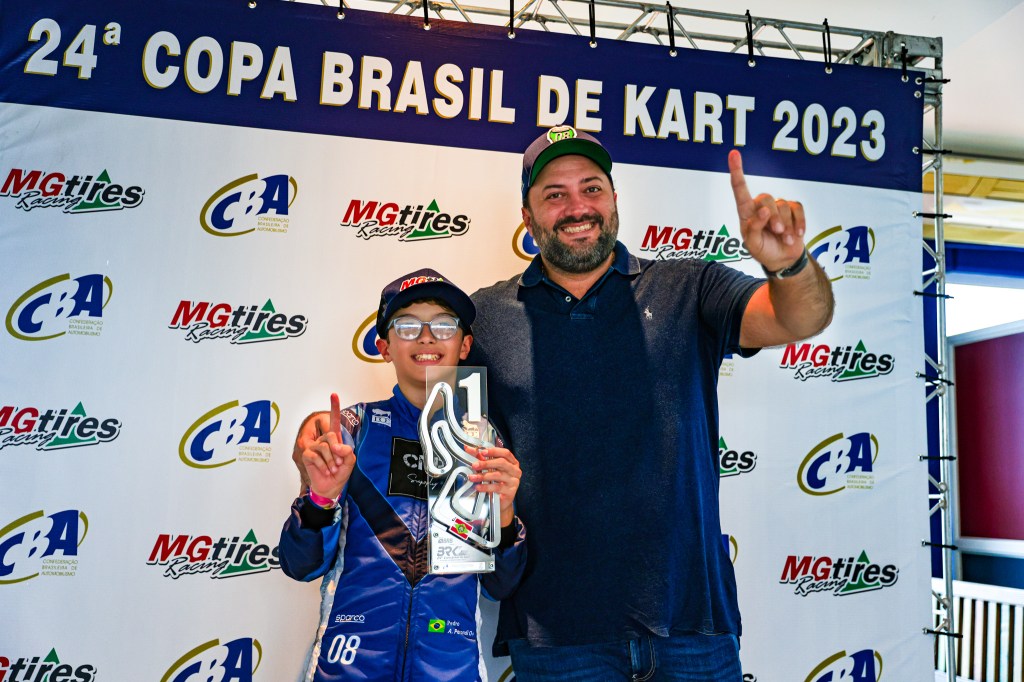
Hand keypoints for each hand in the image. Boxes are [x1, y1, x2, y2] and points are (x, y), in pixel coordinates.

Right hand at [301, 393, 355, 500]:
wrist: (330, 487)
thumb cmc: (340, 473)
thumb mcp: (350, 462)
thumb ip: (348, 452)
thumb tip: (336, 446)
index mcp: (336, 439)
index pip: (334, 421)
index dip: (334, 407)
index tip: (334, 394)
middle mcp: (324, 440)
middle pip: (331, 435)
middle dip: (337, 451)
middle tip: (339, 463)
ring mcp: (314, 447)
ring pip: (324, 447)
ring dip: (331, 461)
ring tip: (333, 469)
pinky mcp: (307, 455)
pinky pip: (316, 456)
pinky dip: (323, 466)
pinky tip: (326, 471)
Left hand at [467, 446, 520, 526]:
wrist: (501, 502)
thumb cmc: (496, 482)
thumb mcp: (489, 469)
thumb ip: (480, 458)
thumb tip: (468, 448)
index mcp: (512, 462)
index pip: (505, 453)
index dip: (494, 451)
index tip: (482, 452)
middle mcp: (515, 471)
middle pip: (501, 463)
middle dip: (486, 463)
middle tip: (474, 465)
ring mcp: (514, 481)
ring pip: (498, 475)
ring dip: (483, 476)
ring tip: (473, 477)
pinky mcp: (511, 491)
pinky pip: (497, 487)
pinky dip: (486, 487)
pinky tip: (478, 487)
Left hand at [729, 149, 806, 271]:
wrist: (783, 259)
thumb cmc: (763, 250)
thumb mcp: (753, 245)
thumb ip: (754, 228)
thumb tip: (763, 211)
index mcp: (746, 213)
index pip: (740, 189)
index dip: (737, 171)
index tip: (734, 154)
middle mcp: (760, 206)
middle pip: (766, 199)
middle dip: (773, 217)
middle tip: (777, 232)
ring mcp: (777, 207)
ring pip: (783, 205)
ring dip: (786, 225)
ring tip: (786, 238)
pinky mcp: (793, 209)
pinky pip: (797, 208)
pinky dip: (799, 223)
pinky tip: (797, 234)